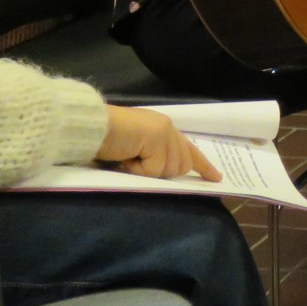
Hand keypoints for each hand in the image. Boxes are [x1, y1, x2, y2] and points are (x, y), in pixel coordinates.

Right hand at [98, 106, 219, 180]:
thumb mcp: (135, 150)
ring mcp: (164, 132)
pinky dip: (137, 170)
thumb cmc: (106, 139)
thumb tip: (168, 172)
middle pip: (181, 165)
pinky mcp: (157, 138)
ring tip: (127, 157)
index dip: (202, 165)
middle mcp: (168, 128)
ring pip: (168, 170)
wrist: (90, 127)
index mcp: (164, 128)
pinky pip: (154, 170)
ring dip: (146, 171)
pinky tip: (125, 158)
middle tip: (134, 163)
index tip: (216, 178)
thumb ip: (154, 156)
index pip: (189, 150)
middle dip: (160, 172)